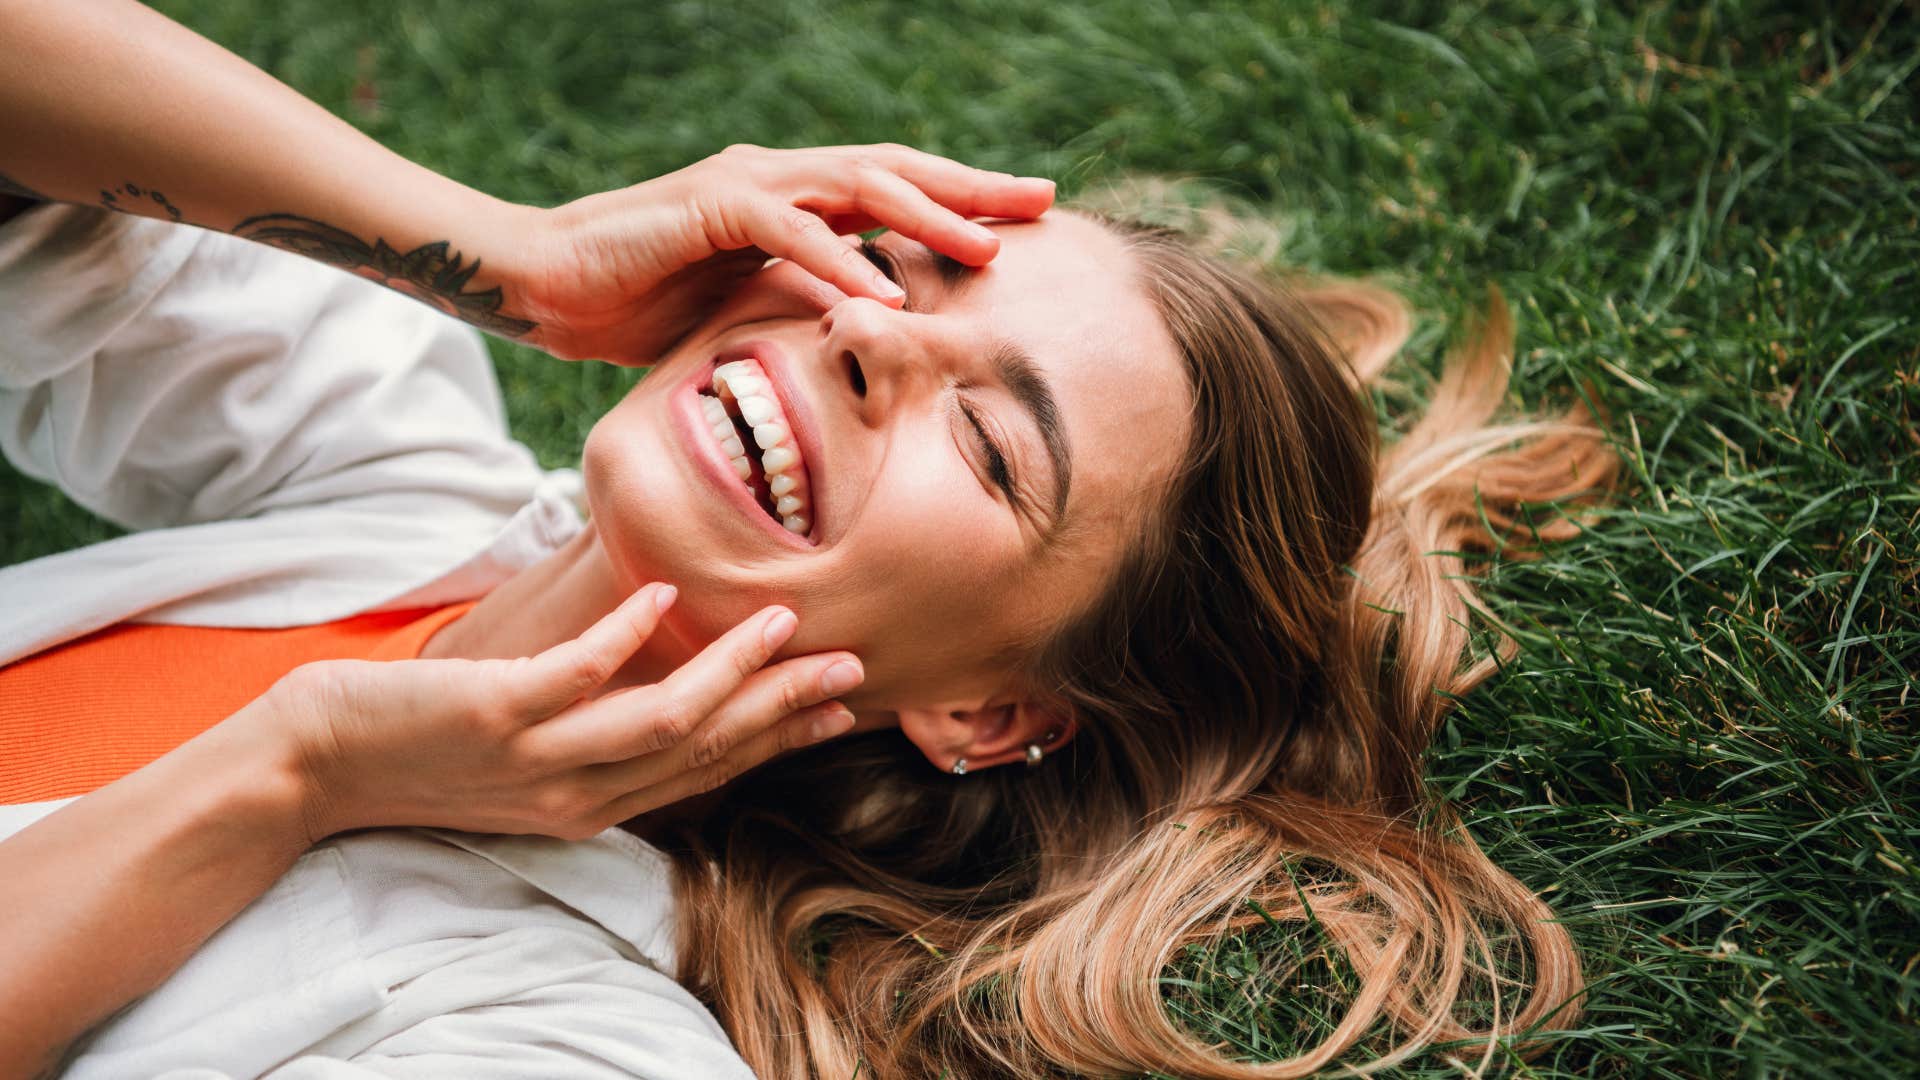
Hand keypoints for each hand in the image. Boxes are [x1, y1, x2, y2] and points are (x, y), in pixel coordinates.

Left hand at [261, 583, 862, 841]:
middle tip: (847, 665)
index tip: (838, 708)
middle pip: (703, 747)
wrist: (310, 767)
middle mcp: (575, 794)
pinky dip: (625, 635)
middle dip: (781, 705)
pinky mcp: (492, 716)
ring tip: (778, 620)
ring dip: (729, 670)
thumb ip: (590, 726)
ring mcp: (536, 759)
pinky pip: (577, 677)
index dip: (777, 738)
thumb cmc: (419, 749)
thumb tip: (653, 668)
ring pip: (661, 721)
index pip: (705, 769)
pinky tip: (662, 594)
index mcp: (591, 805)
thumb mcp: (524, 757)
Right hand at [508, 143, 1055, 362]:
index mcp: (794, 200)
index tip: (1025, 221)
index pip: (893, 192)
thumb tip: (871, 328)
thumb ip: (805, 304)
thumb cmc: (642, 305)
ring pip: (855, 186)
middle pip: (893, 173)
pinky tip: (882, 287)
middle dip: (971, 188)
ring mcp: (745, 186)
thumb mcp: (748, 310)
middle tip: (1042, 202)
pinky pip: (787, 230)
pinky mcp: (707, 208)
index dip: (960, 201)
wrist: (549, 288)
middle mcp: (779, 178)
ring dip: (924, 217)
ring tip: (985, 248)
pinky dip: (837, 258)